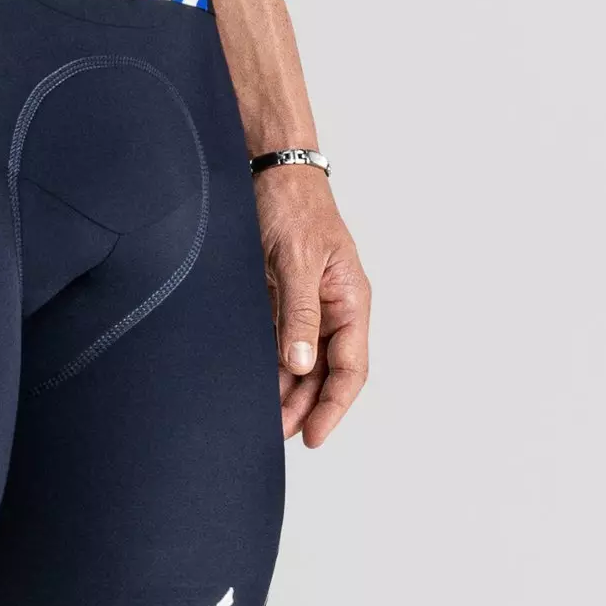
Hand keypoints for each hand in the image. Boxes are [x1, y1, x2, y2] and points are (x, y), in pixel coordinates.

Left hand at [256, 165, 371, 445]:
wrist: (269, 169)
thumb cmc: (292, 205)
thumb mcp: (296, 259)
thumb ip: (299, 312)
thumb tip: (300, 364)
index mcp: (349, 300)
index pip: (350, 368)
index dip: (334, 405)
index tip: (313, 435)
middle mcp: (332, 309)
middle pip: (324, 373)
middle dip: (305, 407)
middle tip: (277, 434)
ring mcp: (305, 306)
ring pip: (300, 364)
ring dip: (286, 392)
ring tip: (263, 420)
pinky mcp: (280, 300)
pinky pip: (279, 345)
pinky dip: (270, 368)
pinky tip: (255, 387)